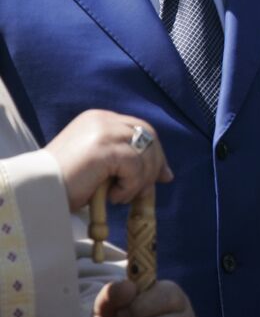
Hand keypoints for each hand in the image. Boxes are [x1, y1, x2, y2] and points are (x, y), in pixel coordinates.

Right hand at [45, 111, 171, 212]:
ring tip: (121, 196)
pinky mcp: (104, 147)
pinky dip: (130, 186)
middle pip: (148, 136)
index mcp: (99, 119)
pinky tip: (113, 196)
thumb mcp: (102, 168)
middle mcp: (103, 119)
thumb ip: (129, 162)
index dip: (156, 152)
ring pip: (145, 153)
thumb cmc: (65, 184)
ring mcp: (103, 131)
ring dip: (140, 181)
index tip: (163, 176)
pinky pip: (135, 166)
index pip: (141, 129)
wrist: (36, 193)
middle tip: (148, 190)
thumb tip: (166, 174)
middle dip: (155, 165)